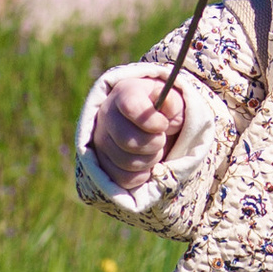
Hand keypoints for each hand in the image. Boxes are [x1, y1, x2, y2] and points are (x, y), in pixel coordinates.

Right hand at [90, 71, 187, 186]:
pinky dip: (141, 176)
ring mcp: (100, 139)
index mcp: (124, 93)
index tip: (163, 125)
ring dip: (150, 161)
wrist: (147, 125)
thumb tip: (166, 106)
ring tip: (154, 151)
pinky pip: (122, 178)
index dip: (152, 122)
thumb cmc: (162, 111)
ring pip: (126, 162)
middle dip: (154, 144)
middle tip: (161, 139)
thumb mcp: (172, 102)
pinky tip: (145, 164)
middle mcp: (106, 114)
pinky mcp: (101, 162)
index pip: (131, 108)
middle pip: (128, 140)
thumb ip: (172, 102)